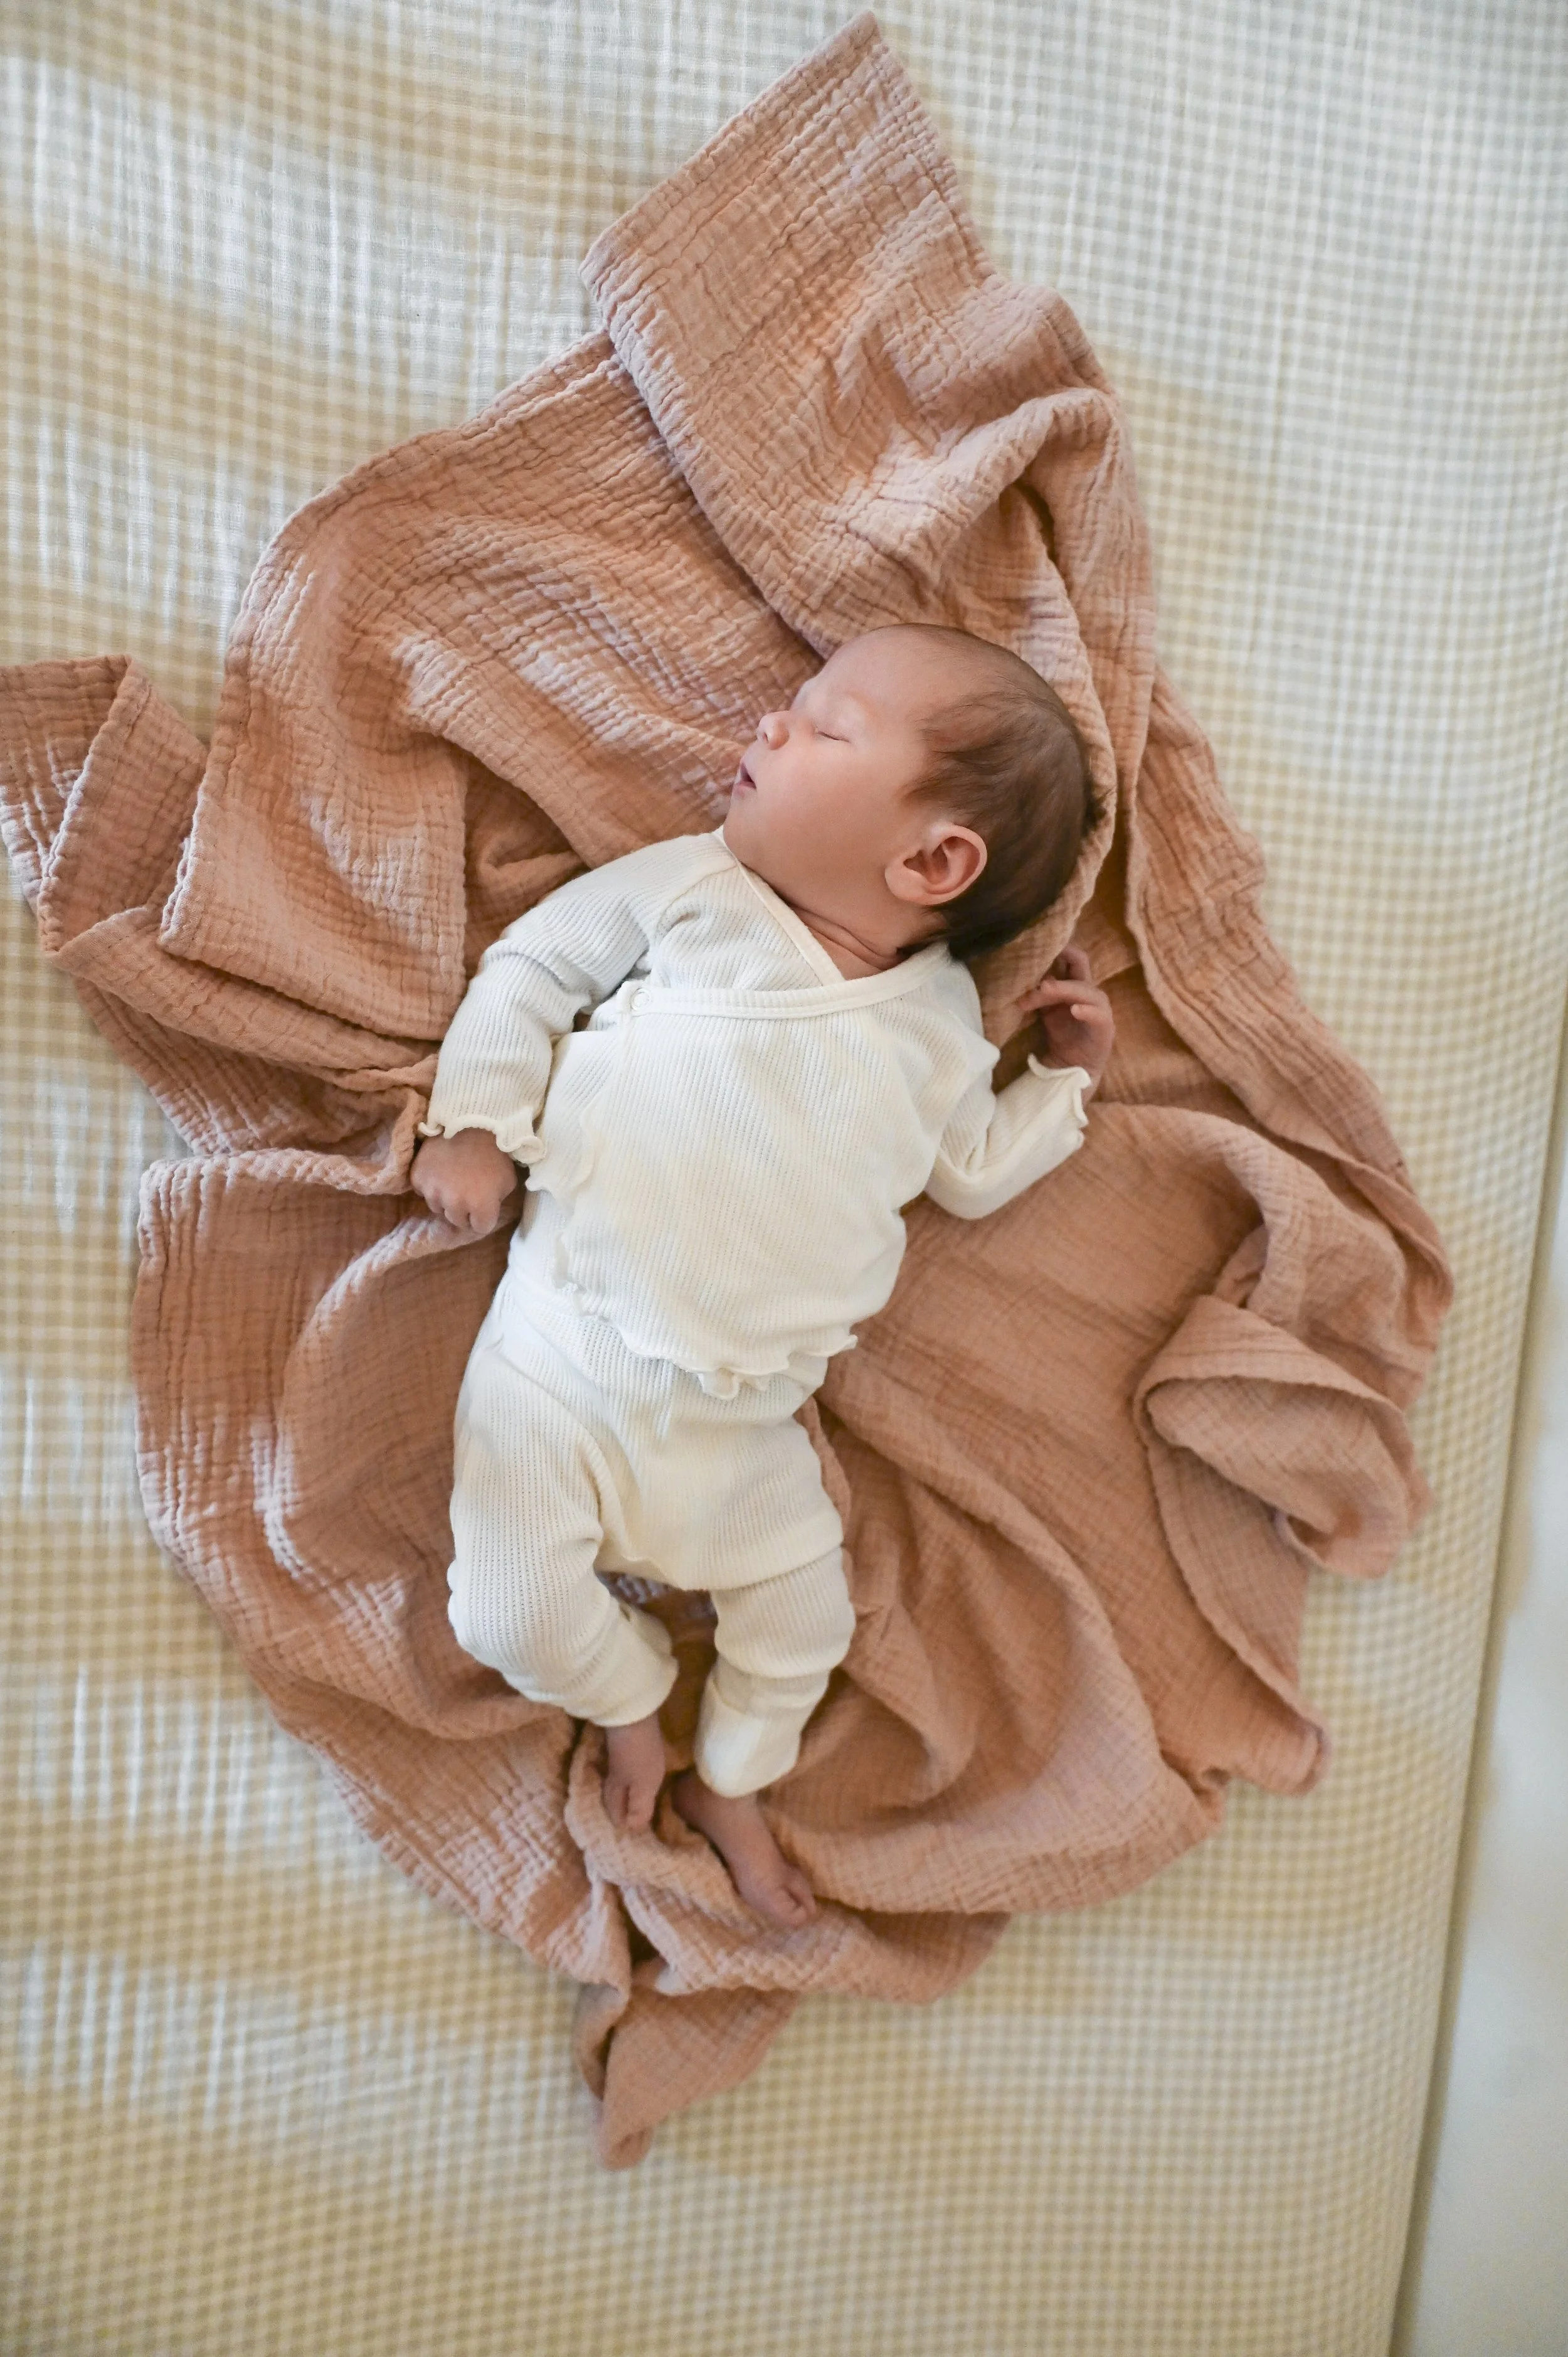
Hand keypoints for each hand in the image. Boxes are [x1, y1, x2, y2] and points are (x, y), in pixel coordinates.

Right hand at [410, 1127, 518, 1236]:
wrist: (471, 1122)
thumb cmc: (495, 1153)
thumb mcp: (508, 1181)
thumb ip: (497, 1201)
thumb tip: (487, 1208)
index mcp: (480, 1207)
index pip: (480, 1228)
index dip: (484, 1217)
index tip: (484, 1205)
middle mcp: (454, 1205)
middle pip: (457, 1220)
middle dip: (464, 1211)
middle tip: (468, 1192)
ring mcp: (433, 1192)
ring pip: (438, 1207)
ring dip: (445, 1199)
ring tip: (453, 1180)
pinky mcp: (418, 1178)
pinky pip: (423, 1191)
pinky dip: (430, 1184)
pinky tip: (439, 1171)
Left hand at [1014, 945, 1114, 1095]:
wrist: (1072, 1067)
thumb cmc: (1061, 1037)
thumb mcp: (1046, 1011)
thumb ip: (1039, 995)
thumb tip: (1020, 978)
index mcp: (1075, 986)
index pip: (1072, 960)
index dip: (1060, 950)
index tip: (1038, 945)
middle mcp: (1089, 992)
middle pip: (1080, 966)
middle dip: (1062, 960)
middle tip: (1037, 963)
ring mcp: (1100, 1009)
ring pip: (1085, 990)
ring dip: (1064, 989)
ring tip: (1044, 989)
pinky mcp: (1105, 1027)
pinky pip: (1099, 1015)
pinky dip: (1087, 1011)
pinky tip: (1074, 1010)